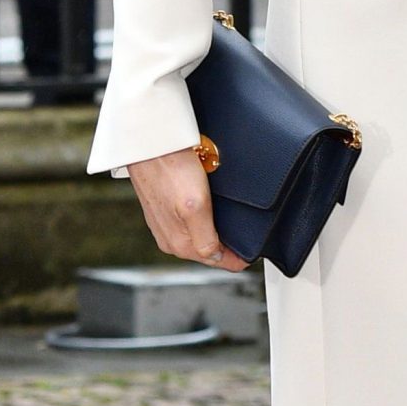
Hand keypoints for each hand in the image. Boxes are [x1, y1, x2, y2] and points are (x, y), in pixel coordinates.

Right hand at [127, 147, 249, 270]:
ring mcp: (167, 225)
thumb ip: (205, 238)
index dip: (240, 255)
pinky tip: (212, 204)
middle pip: (211, 251)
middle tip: (246, 229)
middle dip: (229, 244)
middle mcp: (171, 240)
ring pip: (202, 237)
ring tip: (232, 217)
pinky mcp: (166, 210)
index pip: (219, 262)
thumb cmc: (171, 169)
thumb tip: (216, 258)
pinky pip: (193, 222)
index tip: (255, 245)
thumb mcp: (195, 207)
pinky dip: (206, 217)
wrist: (151, 143)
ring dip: (218, 230)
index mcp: (179, 245)